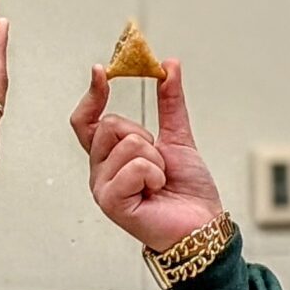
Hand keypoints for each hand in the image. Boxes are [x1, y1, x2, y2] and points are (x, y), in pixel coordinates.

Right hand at [69, 59, 226, 253]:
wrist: (201, 224)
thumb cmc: (187, 191)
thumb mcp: (178, 137)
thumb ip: (170, 103)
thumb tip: (169, 65)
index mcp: (110, 156)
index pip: (88, 120)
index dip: (92, 95)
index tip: (101, 71)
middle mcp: (100, 171)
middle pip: (109, 124)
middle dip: (144, 135)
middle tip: (158, 160)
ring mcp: (103, 187)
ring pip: (127, 144)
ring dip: (156, 159)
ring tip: (160, 180)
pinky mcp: (111, 202)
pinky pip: (135, 166)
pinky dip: (155, 174)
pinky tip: (156, 191)